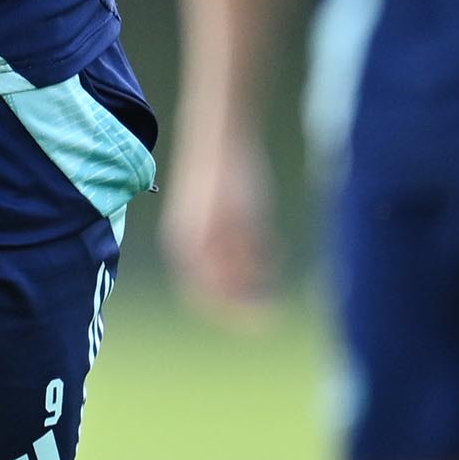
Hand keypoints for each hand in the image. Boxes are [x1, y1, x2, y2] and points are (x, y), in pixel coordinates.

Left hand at [159, 121, 276, 321]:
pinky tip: (278, 249)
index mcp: (180, 243)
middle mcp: (193, 240)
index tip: (245, 322)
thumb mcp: (205, 219)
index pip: (198, 293)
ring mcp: (216, 227)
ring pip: (241, 270)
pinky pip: (256, 245)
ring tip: (275, 278)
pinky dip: (269, 255)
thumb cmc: (214, 180)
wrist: (215, 137)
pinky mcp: (239, 212)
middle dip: (245, 308)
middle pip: (220, 290)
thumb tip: (235, 282)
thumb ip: (214, 251)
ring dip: (260, 281)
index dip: (222, 311)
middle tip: (269, 318)